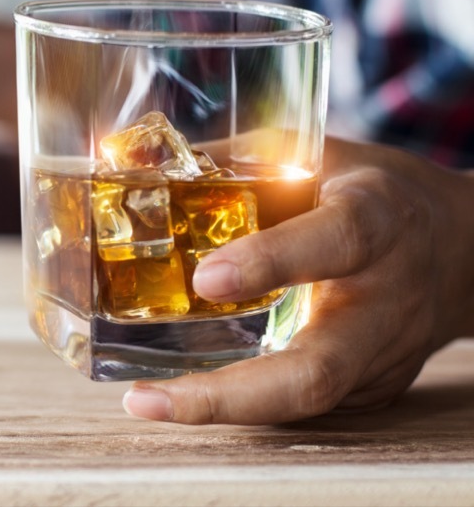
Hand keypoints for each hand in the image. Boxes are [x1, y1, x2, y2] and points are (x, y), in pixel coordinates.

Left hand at [123, 138, 473, 424]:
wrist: (462, 248)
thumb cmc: (364, 189)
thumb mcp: (307, 152)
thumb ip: (223, 162)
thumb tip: (123, 160)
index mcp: (375, 220)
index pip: (333, 242)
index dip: (271, 262)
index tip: (206, 278)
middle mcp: (384, 299)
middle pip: (317, 370)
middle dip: (229, 395)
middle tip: (148, 399)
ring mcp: (380, 357)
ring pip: (304, 402)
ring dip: (222, 410)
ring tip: (147, 404)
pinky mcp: (370, 389)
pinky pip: (301, 400)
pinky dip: (242, 401)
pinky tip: (186, 396)